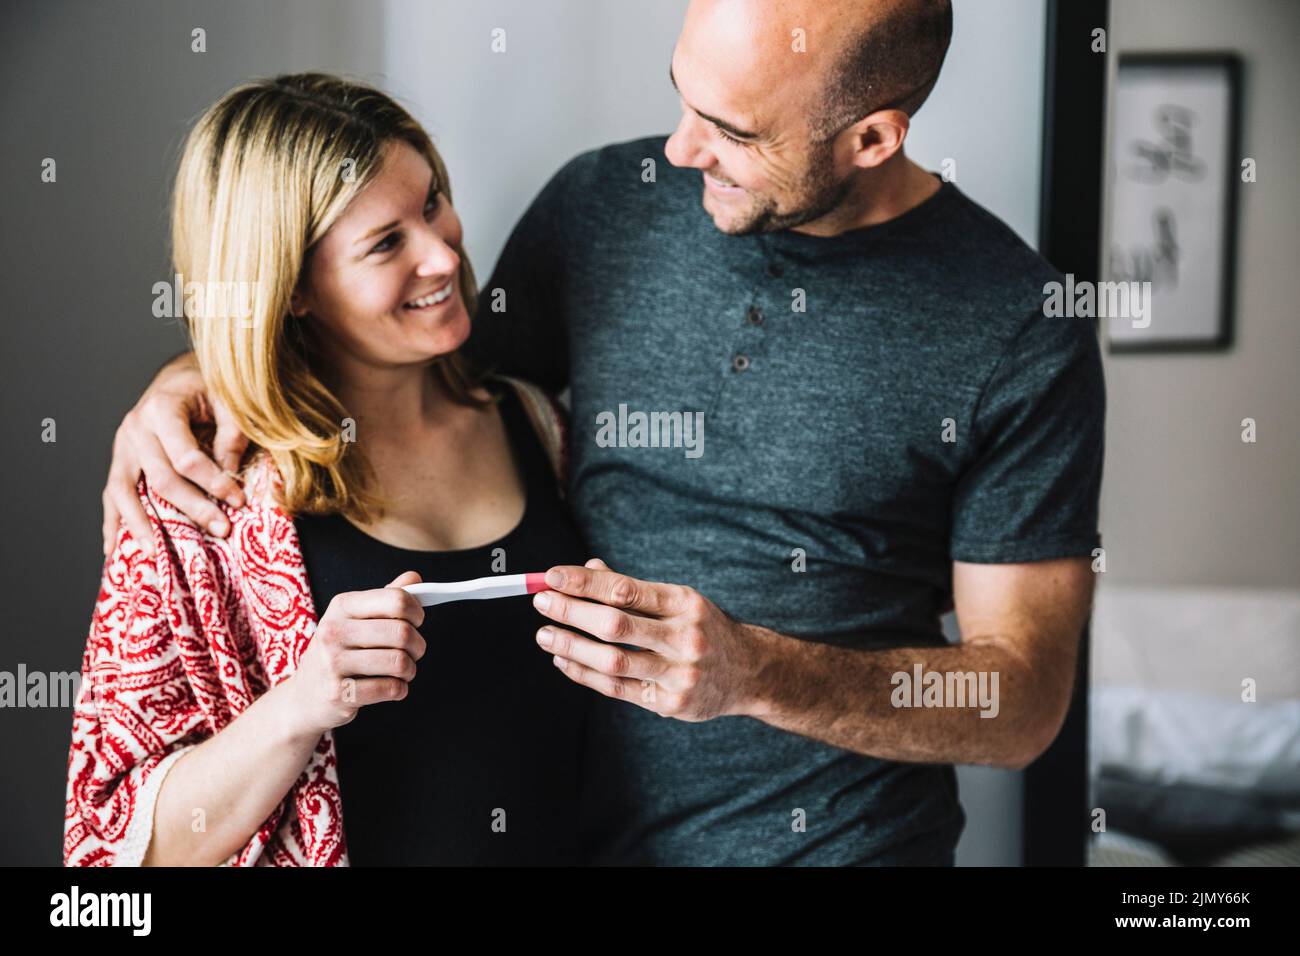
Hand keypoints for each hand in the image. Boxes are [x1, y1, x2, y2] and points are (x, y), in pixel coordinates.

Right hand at [102, 353, 248, 556]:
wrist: (179, 378)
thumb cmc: (208, 389)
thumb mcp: (228, 401)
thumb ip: (232, 434)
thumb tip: (229, 473)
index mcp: (162, 409)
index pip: (186, 457)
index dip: (214, 482)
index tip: (238, 501)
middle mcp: (136, 429)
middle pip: (160, 479)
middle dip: (192, 508)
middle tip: (221, 530)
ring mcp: (122, 446)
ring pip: (125, 492)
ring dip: (143, 525)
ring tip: (158, 554)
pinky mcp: (120, 461)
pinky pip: (111, 495)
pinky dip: (113, 522)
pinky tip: (113, 548)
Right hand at [281, 571, 426, 739]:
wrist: (305, 695)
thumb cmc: (338, 651)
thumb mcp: (355, 618)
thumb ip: (386, 598)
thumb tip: (415, 577)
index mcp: (342, 606)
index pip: (396, 600)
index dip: (416, 612)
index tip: (417, 622)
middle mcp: (334, 631)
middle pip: (401, 632)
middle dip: (418, 645)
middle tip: (414, 651)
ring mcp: (333, 663)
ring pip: (399, 662)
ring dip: (410, 669)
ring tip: (403, 670)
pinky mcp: (339, 693)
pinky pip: (390, 688)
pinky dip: (400, 689)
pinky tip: (392, 687)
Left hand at [532, 559, 764, 720]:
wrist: (749, 673)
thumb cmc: (703, 628)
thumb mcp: (678, 601)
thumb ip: (633, 588)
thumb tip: (588, 569)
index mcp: (685, 603)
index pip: (626, 589)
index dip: (584, 582)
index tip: (552, 577)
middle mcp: (685, 637)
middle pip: (615, 624)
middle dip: (572, 612)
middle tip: (541, 603)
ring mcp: (679, 673)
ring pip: (613, 660)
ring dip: (572, 647)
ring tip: (545, 635)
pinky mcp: (671, 704)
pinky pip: (617, 688)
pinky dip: (585, 673)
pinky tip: (564, 660)